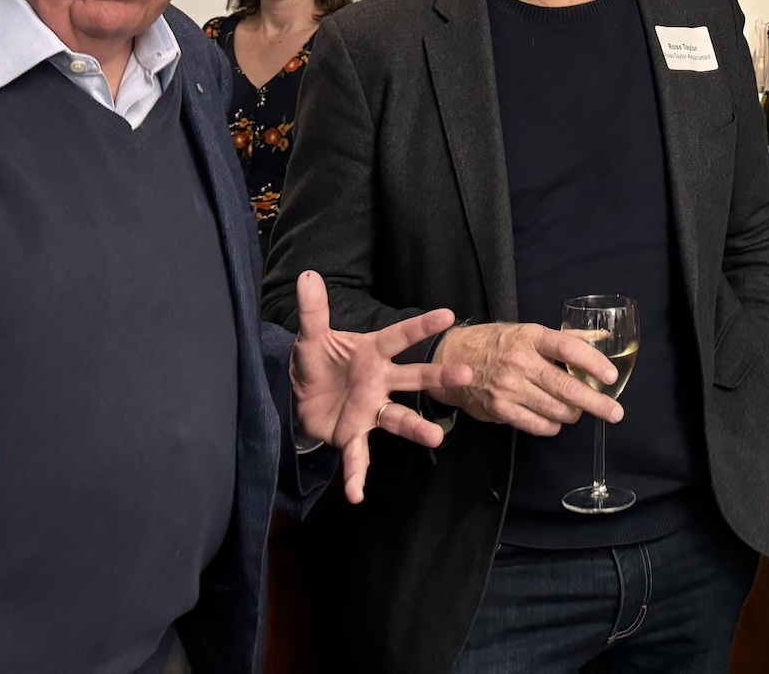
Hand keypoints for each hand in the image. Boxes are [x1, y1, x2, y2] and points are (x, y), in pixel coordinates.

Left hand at [289, 273, 474, 503]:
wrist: (302, 395)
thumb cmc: (318, 362)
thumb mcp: (311, 336)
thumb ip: (313, 310)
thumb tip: (307, 275)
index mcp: (372, 353)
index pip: (400, 336)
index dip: (422, 326)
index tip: (449, 314)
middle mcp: (379, 382)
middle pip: (414, 378)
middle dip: (438, 376)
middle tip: (466, 374)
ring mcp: (370, 410)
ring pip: (398, 418)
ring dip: (417, 428)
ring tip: (436, 439)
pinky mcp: (353, 434)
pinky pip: (358, 456)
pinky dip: (357, 474)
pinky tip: (357, 494)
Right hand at [426, 322, 624, 436]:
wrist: (453, 360)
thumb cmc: (497, 343)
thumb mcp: (528, 332)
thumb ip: (567, 338)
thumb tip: (603, 337)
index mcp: (531, 338)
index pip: (568, 348)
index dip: (593, 362)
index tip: (611, 377)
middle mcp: (521, 362)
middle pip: (567, 387)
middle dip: (596, 403)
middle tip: (615, 412)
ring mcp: (509, 388)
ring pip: (556, 410)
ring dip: (573, 414)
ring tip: (577, 410)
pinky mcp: (501, 410)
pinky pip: (538, 425)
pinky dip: (553, 426)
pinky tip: (555, 419)